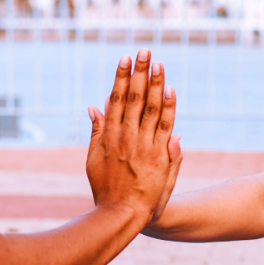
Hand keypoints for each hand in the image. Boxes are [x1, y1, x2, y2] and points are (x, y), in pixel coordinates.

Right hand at [86, 49, 181, 226]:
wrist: (122, 214)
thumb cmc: (106, 188)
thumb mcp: (93, 159)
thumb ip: (96, 131)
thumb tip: (94, 106)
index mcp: (110, 135)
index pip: (117, 99)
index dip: (122, 77)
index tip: (125, 59)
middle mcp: (126, 136)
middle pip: (135, 98)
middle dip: (140, 72)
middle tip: (144, 50)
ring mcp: (144, 145)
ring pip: (151, 108)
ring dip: (156, 83)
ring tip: (158, 63)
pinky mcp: (159, 156)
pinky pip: (165, 126)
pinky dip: (169, 108)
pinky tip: (170, 89)